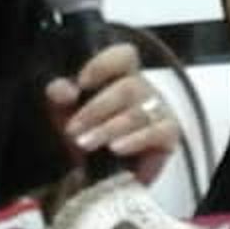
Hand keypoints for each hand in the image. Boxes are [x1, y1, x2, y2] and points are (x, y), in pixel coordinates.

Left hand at [44, 41, 175, 184]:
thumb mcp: (65, 112)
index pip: (123, 55)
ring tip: (85, 143)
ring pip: (138, 113)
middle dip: (97, 109)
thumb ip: (60, 95)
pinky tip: (116, 148)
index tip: (82, 83)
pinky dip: (135, 141)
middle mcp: (144, 88)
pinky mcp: (169, 134)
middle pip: (128, 87)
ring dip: (108, 129)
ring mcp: (160, 109)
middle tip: (73, 129)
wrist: (102, 172)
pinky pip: (156, 132)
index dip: (104, 65)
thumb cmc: (89, 133)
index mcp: (121, 75)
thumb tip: (64, 91)